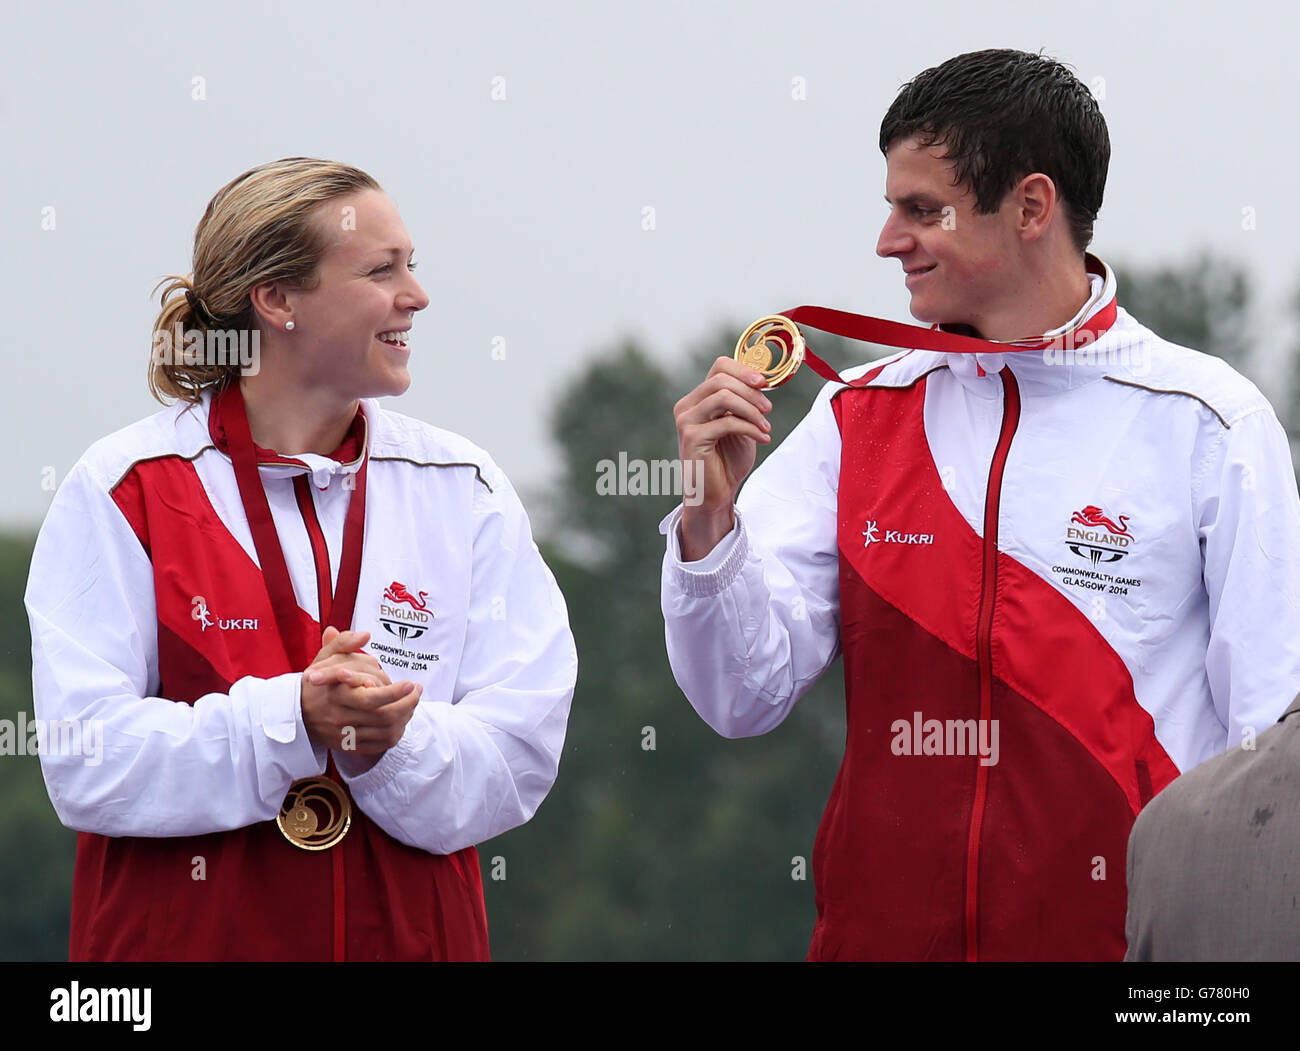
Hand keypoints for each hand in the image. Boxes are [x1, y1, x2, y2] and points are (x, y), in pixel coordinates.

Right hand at [300, 627, 420, 756]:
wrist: (297, 712)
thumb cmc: (317, 681)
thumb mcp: (325, 658)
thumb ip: (343, 643)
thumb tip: (364, 635)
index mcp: (336, 696)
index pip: (370, 699)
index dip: (394, 693)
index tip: (410, 683)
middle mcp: (340, 718)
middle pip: (383, 717)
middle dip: (408, 703)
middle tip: (417, 690)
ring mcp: (345, 735)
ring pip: (386, 731)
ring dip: (406, 716)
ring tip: (413, 700)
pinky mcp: (350, 746)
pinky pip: (381, 744)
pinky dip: (396, 732)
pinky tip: (401, 717)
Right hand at [673, 357, 772, 559]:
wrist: (714, 495)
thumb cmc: (727, 461)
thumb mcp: (740, 425)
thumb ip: (744, 403)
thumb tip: (761, 380)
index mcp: (698, 399)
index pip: (720, 367)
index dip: (744, 370)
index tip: (764, 384)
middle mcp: (687, 406)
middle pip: (721, 379)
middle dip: (751, 392)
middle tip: (768, 410)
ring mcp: (686, 421)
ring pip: (723, 396)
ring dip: (752, 410)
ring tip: (766, 427)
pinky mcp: (692, 438)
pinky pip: (727, 422)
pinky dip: (750, 428)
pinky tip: (763, 438)